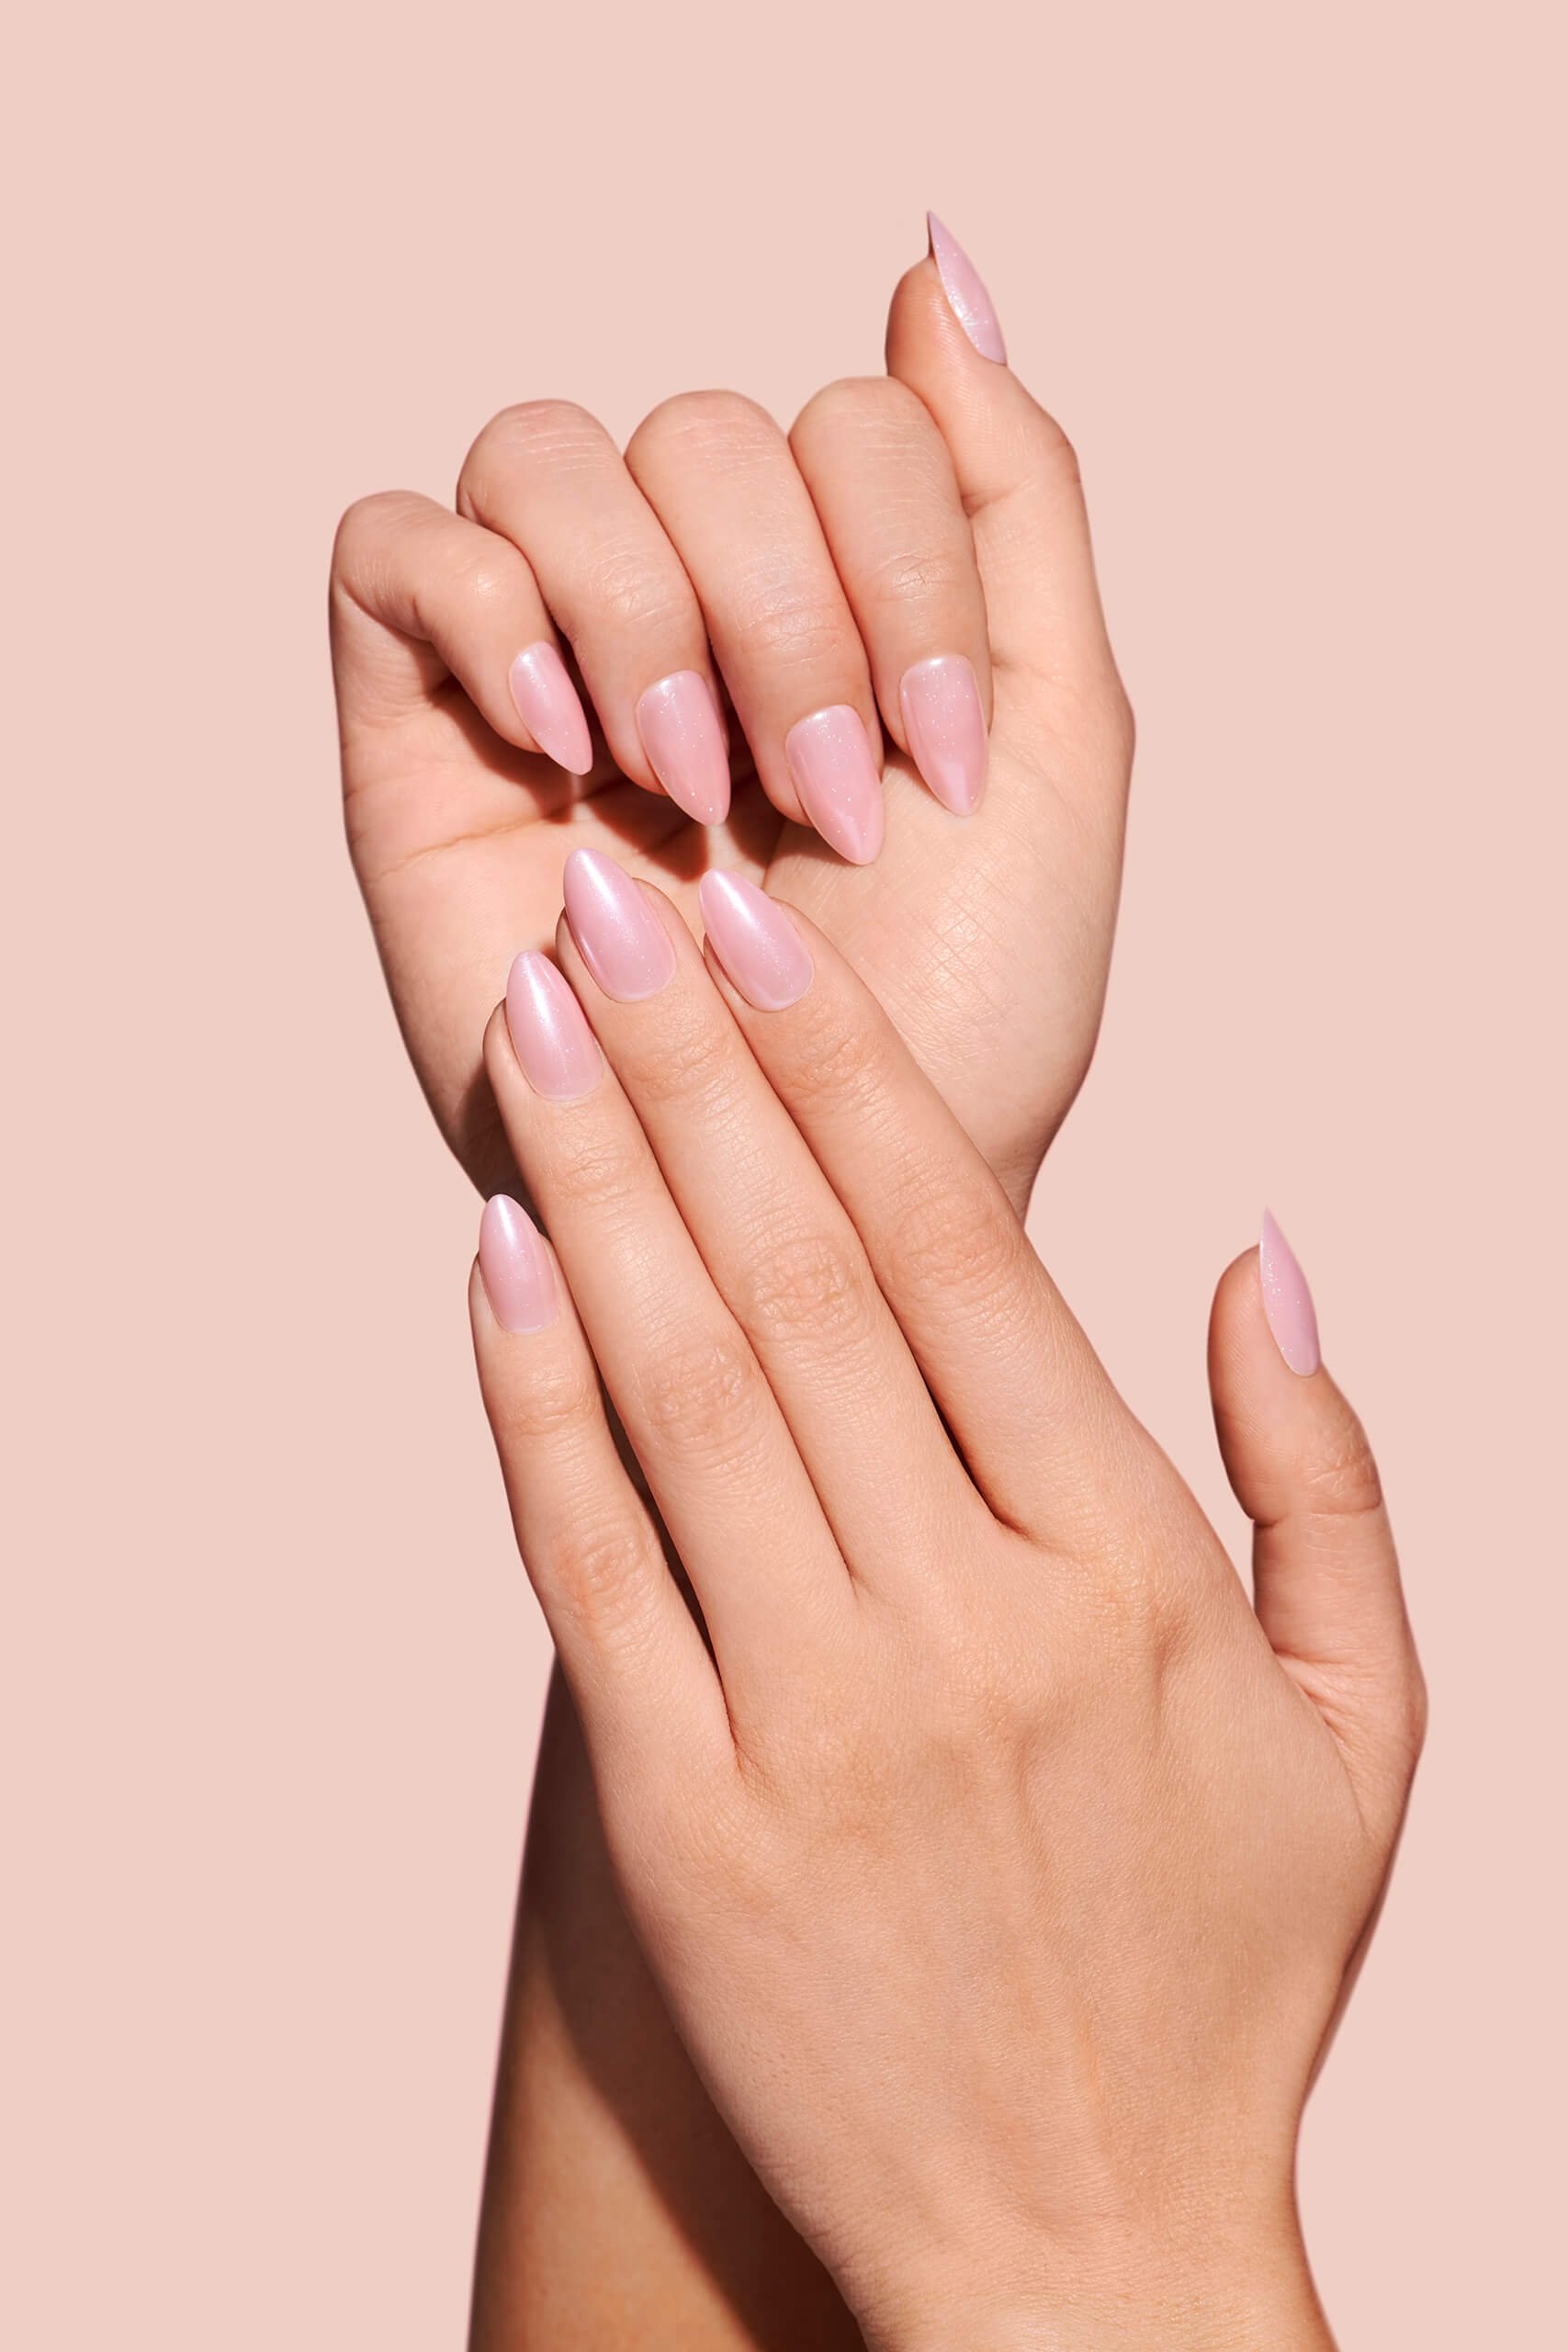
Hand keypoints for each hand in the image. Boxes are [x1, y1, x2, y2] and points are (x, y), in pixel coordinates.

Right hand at [330, 220, 1129, 1212]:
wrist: (825, 1207)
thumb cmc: (953, 1018)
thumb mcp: (1049, 740)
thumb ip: (1015, 499)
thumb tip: (932, 270)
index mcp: (839, 601)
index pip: (852, 421)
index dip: (904, 567)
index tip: (931, 770)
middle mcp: (688, 609)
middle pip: (703, 428)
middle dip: (786, 615)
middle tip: (815, 803)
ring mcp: (543, 663)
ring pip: (548, 455)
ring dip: (650, 614)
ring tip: (685, 787)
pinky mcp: (414, 734)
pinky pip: (394, 546)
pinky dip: (489, 611)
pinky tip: (572, 751)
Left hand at [467, 855, 1424, 2351]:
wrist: (1086, 2253)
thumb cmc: (1227, 1973)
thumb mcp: (1366, 1722)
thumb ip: (1324, 1471)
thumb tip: (1260, 1247)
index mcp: (1127, 1572)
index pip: (965, 1255)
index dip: (846, 1074)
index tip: (763, 937)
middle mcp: (964, 1622)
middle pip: (800, 1277)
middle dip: (695, 1065)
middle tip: (616, 903)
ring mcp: (808, 1722)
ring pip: (680, 1387)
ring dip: (599, 1183)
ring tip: (541, 1024)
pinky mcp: (681, 1822)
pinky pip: (588, 1569)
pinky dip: (531, 1405)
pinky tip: (495, 1261)